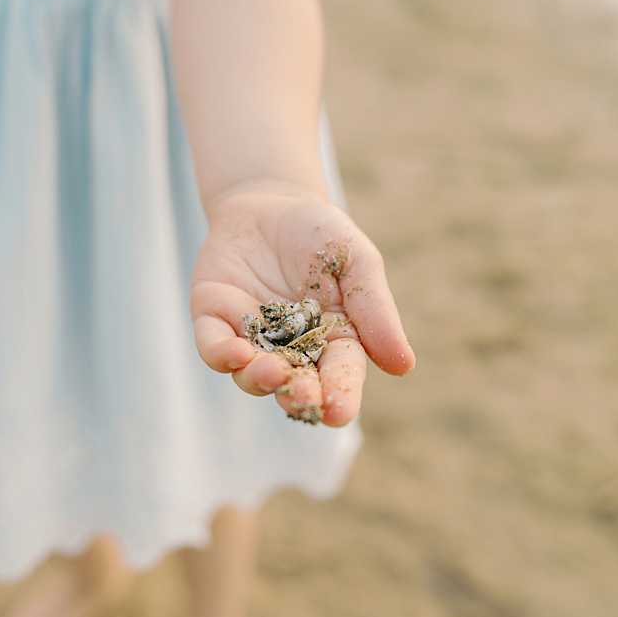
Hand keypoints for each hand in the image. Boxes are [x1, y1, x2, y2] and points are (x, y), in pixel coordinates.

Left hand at [190, 183, 415, 425]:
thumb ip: (374, 310)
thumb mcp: (356, 261)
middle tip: (302, 403)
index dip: (340, 395)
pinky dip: (222, 354)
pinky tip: (236, 353)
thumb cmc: (321, 235)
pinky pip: (214, 346)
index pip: (341, 375)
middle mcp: (291, 350)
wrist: (267, 203)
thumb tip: (403, 366)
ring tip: (272, 372)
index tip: (338, 413)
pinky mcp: (214, 321)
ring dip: (259, 379)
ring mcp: (251, 338)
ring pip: (251, 375)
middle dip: (298, 397)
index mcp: (334, 341)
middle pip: (295, 384)